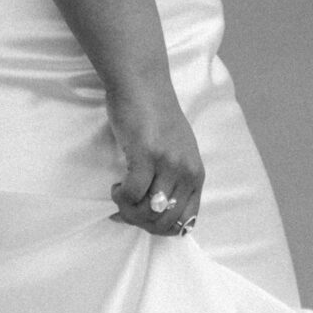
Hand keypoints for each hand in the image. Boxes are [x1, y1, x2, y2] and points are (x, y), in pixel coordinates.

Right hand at [106, 76, 204, 236]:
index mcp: (196, 174)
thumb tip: (153, 211)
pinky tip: (116, 186)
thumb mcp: (176, 152)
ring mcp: (168, 163)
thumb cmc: (154, 116)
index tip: (142, 218)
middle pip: (164, 221)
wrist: (142, 83)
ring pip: (148, 211)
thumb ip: (172, 180)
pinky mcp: (147, 155)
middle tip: (125, 209)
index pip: (186, 222)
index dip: (160, 228)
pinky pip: (132, 194)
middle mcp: (186, 171)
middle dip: (141, 222)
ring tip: (120, 196)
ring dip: (128, 211)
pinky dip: (120, 197)